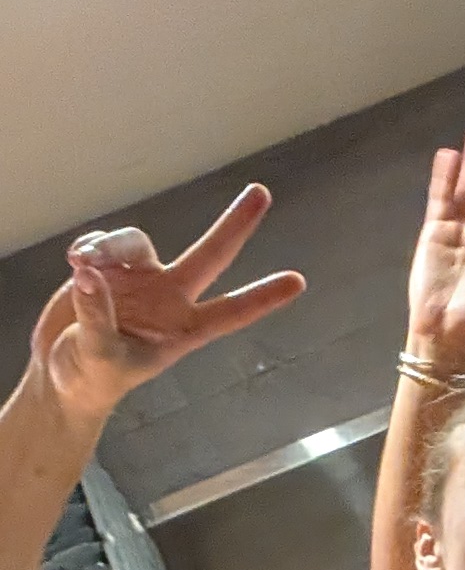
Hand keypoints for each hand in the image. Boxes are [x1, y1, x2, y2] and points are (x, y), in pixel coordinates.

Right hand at [30, 189, 305, 427]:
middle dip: (235, 224)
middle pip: (211, 255)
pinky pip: (103, 243)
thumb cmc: (91, 378)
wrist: (60, 374)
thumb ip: (98, 316)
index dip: (262, 298)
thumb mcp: (99, 356)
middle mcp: (168, 298)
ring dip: (109, 245)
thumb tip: (92, 273)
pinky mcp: (107, 268)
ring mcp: (140, 280)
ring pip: (137, 241)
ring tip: (82, 262)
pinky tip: (74, 260)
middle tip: (262, 192)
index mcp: (182, 329)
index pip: (231, 312)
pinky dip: (90, 245)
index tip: (298, 282)